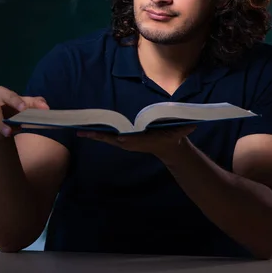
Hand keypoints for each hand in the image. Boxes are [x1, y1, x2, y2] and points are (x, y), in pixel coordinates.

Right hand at [0, 86, 49, 140]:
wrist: (2, 121)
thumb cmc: (14, 109)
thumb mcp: (26, 105)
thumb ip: (36, 104)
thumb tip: (46, 108)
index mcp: (1, 92)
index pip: (9, 96)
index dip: (16, 102)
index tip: (23, 109)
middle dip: (0, 122)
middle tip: (9, 132)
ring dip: (0, 130)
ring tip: (10, 133)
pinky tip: (1, 135)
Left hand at [77, 124, 196, 157]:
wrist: (170, 147)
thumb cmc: (173, 137)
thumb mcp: (178, 133)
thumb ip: (183, 129)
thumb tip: (192, 125)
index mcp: (138, 140)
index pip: (124, 139)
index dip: (113, 137)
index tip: (101, 135)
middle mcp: (129, 142)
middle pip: (109, 138)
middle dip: (95, 135)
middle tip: (80, 132)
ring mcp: (125, 142)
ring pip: (106, 138)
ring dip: (93, 134)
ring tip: (78, 130)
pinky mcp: (123, 140)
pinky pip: (108, 136)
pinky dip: (97, 134)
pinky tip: (87, 131)